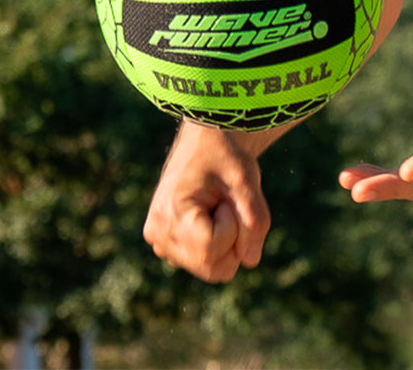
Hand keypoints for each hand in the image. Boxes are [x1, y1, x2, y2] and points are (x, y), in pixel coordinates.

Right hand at [143, 121, 271, 281]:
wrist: (205, 143)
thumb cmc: (224, 155)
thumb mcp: (245, 179)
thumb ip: (254, 219)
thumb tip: (251, 261)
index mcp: (169, 215)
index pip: (212, 251)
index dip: (233, 228)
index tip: (226, 199)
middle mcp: (159, 236)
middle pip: (212, 268)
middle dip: (232, 239)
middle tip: (225, 204)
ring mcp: (161, 244)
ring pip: (211, 269)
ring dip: (225, 242)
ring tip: (216, 207)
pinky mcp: (169, 247)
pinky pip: (206, 262)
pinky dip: (217, 244)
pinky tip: (209, 216)